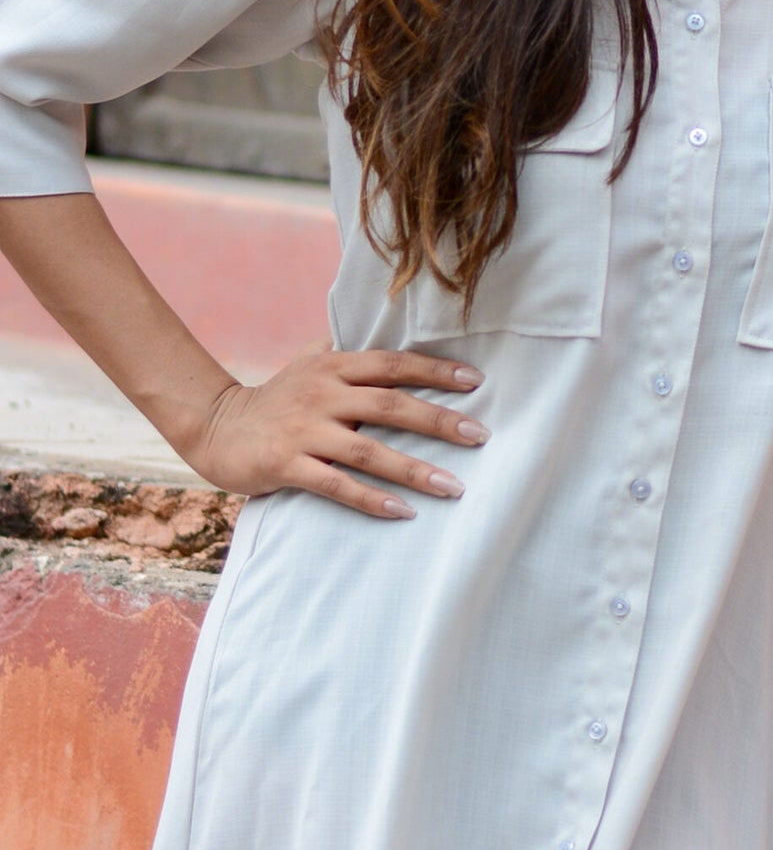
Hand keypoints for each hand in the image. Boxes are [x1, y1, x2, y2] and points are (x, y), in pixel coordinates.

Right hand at [179, 346, 488, 518]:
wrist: (214, 426)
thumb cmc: (275, 398)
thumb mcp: (308, 364)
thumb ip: (348, 353)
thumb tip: (393, 337)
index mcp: (333, 365)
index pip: (393, 364)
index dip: (435, 370)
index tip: (476, 382)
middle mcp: (322, 393)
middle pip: (390, 405)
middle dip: (440, 420)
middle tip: (481, 436)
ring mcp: (304, 430)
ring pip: (368, 450)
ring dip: (414, 470)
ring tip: (453, 486)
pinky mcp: (285, 464)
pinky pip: (336, 485)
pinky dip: (371, 499)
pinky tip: (403, 511)